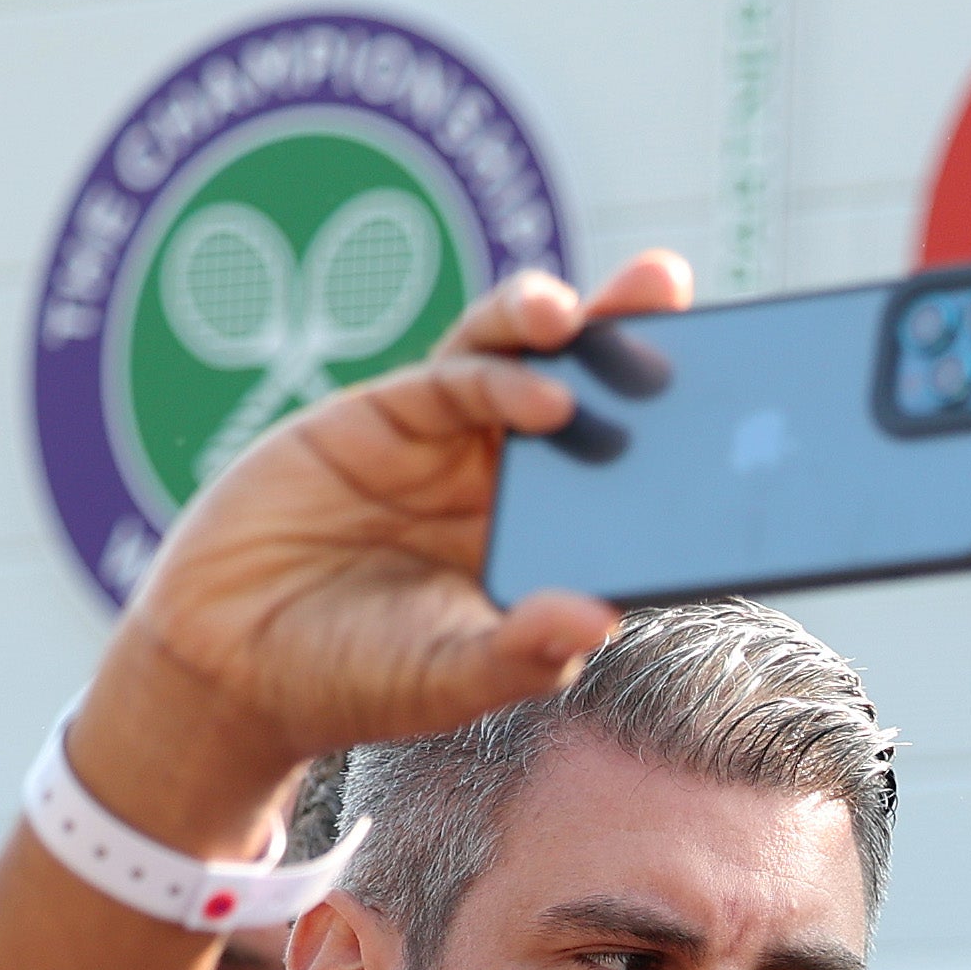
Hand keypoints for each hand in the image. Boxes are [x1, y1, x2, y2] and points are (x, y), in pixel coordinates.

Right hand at [68, 254, 696, 849]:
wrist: (229, 663)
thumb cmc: (354, 679)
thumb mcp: (448, 678)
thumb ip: (519, 650)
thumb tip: (596, 618)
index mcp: (553, 542)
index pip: (636, 478)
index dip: (682, 439)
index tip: (741, 407)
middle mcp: (515, 483)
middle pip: (592, 391)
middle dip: (632, 338)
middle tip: (675, 290)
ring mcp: (453, 443)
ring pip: (522, 360)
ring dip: (561, 328)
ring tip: (590, 317)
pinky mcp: (386, 417)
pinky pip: (453, 375)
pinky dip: (498, 372)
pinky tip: (542, 389)